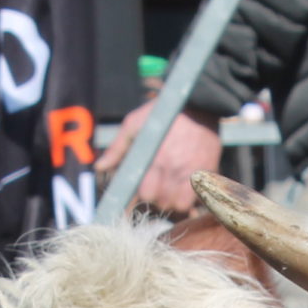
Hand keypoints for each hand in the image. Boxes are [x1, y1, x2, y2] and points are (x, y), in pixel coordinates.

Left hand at [98, 108, 226, 216]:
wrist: (198, 103)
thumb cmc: (162, 114)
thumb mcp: (134, 123)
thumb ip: (117, 148)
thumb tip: (100, 167)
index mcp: (154, 158)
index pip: (146, 194)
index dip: (142, 194)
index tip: (142, 189)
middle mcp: (173, 169)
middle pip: (162, 202)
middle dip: (156, 198)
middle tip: (156, 188)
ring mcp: (191, 172)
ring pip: (179, 204)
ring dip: (172, 201)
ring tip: (170, 189)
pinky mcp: (206, 172)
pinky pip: (197, 198)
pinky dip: (189, 199)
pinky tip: (184, 189)